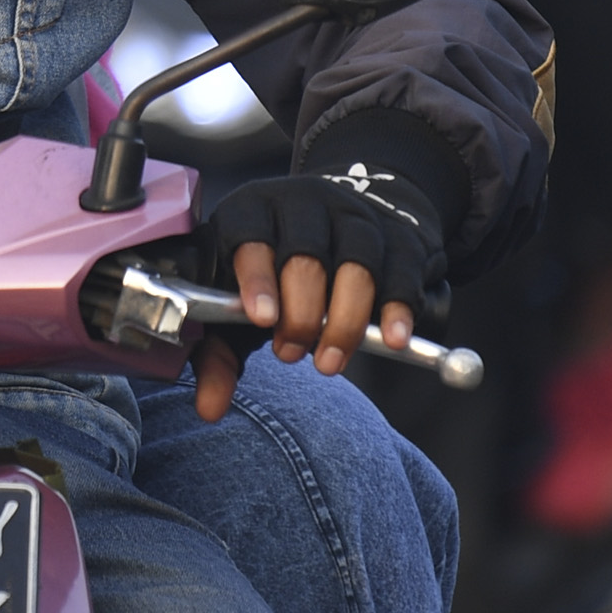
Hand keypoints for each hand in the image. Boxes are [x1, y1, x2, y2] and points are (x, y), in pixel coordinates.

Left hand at [191, 158, 443, 419]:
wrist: (337, 223)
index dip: (257, 278)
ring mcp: (354, 216)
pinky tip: (392, 340)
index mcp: (252, 211)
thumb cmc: (275, 272)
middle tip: (292, 354)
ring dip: (345, 319)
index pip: (251, 236)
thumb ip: (219, 353)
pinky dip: (397, 308)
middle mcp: (304, 204)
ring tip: (330, 360)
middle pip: (306, 254)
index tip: (262, 319)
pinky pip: (402, 272)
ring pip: (357, 263)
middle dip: (300, 313)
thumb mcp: (239, 303)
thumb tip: (209, 408)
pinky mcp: (397, 237)